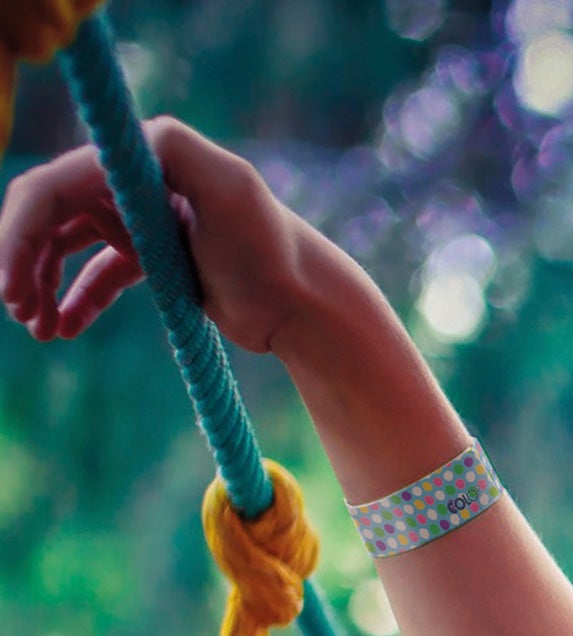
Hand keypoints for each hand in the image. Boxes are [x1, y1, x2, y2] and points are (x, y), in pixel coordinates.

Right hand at [0, 117, 317, 352]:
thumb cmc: (270, 252)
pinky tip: (62, 328)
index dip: (21, 232)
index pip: (55, 186)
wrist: (306, 306)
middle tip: (19, 312)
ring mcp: (143, 219)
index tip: (11, 284)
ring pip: (67, 246)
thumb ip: (177, 153)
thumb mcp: (228, 192)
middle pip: (52, 214)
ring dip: (42, 283)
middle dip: (23, 260)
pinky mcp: (156, 258)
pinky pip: (99, 274)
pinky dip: (76, 299)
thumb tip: (130, 133)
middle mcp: (137, 178)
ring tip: (39, 329)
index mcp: (145, 155)